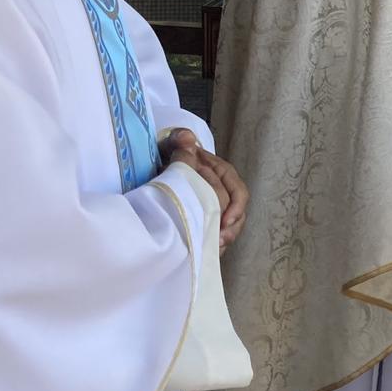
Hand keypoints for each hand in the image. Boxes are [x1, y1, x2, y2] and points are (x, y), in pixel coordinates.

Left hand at [161, 128, 247, 245]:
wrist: (154, 166)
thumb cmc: (167, 154)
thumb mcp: (170, 144)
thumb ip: (178, 139)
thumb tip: (188, 139)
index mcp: (219, 172)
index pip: (237, 190)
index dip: (236, 206)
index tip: (225, 219)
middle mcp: (221, 190)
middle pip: (236, 212)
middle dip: (230, 228)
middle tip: (218, 240)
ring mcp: (214, 206)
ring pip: (229, 226)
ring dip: (223, 238)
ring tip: (213, 248)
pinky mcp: (204, 219)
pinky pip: (215, 234)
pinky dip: (211, 244)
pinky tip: (204, 252)